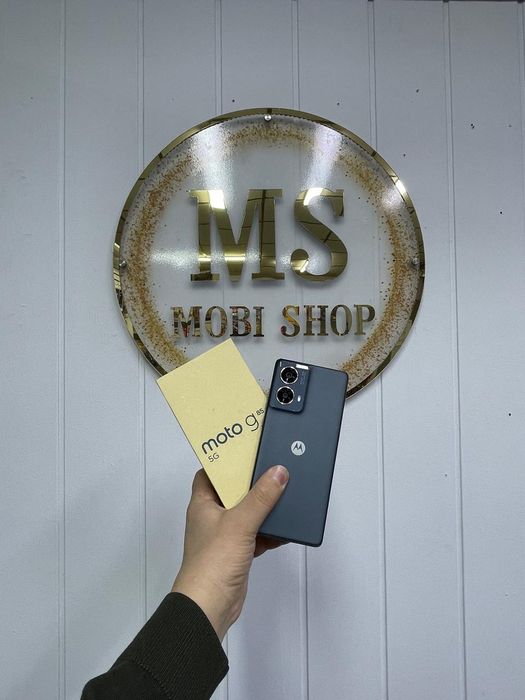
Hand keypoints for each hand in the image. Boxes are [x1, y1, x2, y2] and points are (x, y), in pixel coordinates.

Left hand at [171, 465, 289, 641]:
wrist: (210, 606)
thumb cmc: (210, 566)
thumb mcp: (239, 523)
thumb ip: (260, 498)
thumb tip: (277, 474)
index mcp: (202, 503)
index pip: (210, 472)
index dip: (225, 461)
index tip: (245, 450)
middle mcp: (211, 517)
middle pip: (232, 491)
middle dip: (251, 483)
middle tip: (270, 468)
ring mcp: (224, 535)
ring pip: (246, 513)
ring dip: (263, 507)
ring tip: (281, 493)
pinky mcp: (236, 552)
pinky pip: (256, 534)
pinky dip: (268, 531)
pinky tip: (282, 528)